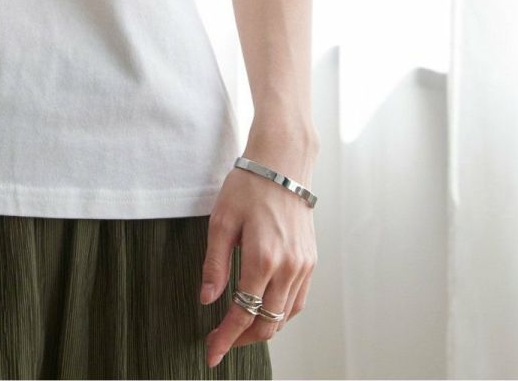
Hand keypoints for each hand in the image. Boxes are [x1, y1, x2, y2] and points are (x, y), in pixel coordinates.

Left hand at [198, 154, 316, 366]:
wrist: (283, 165)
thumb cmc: (248, 187)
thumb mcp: (222, 221)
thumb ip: (214, 263)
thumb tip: (207, 299)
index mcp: (263, 259)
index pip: (243, 313)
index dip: (226, 337)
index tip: (211, 352)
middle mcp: (288, 268)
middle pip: (267, 323)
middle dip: (242, 339)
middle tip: (220, 341)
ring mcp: (303, 267)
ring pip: (284, 316)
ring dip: (262, 328)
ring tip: (238, 328)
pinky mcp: (311, 262)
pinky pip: (297, 301)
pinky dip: (280, 313)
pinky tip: (263, 309)